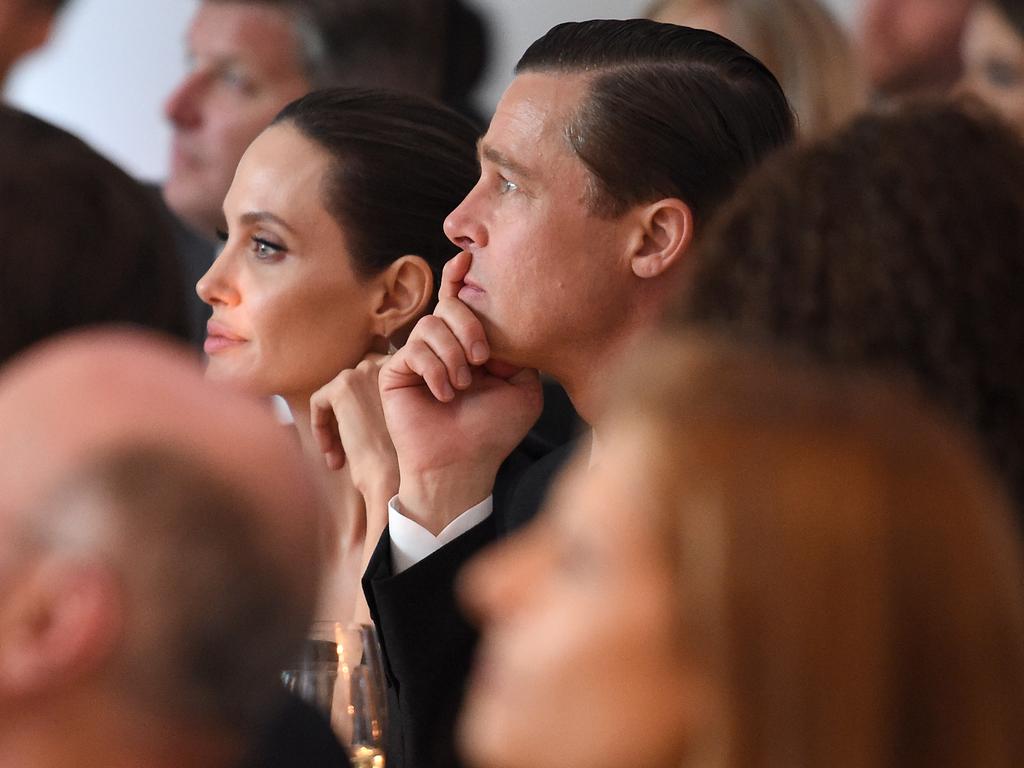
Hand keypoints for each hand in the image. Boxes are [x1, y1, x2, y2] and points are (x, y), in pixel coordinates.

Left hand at [310, 354, 398, 510]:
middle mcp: (384, 365)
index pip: (369, 383)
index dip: (362, 413)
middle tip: (349, 452)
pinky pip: (318, 402)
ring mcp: (363, 373)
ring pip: (333, 397)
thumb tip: (356, 403)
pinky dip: (320, 427)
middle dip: (346, 420)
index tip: (366, 442)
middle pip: (350, 389)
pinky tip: (333, 453)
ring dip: (334, 428)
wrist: (394, 476)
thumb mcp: (395, 421)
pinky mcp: (343, 387)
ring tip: (341, 457)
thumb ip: (380, 401)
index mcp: (402, 371)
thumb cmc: (399, 459)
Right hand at [379, 253, 542, 533]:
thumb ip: (520, 352)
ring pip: (430, 325)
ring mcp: (418, 357)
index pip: (463, 302)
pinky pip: (413, 349)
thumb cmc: (494, 432)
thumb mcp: (524, 389)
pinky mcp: (396, 371)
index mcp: (471, 345)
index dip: (461, 276)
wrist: (463, 465)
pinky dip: (434, 369)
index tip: (469, 257)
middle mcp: (443, 346)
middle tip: (483, 359)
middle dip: (469, 324)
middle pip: (449, 305)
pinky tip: (444, 394)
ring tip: (464, 385)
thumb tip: (508, 324)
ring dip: (452, 353)